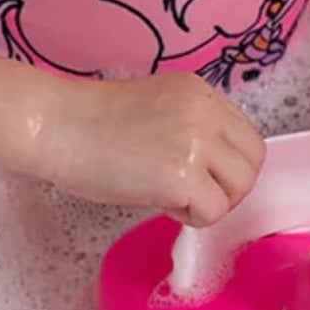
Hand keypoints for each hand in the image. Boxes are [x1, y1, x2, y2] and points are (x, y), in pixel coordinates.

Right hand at [27, 73, 266, 226]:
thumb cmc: (90, 122)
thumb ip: (189, 125)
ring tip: (175, 198)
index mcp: (198, 91)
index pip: (243, 134)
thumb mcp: (155, 106)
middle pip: (252, 161)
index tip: (199, 173)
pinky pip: (213, 212)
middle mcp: (204, 111)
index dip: (225, 163)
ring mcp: (196, 142)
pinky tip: (161, 203)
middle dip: (228, 186)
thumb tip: (211, 165)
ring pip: (240, 188)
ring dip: (213, 202)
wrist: (58, 126)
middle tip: (193, 194)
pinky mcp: (183, 175)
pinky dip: (191, 217)